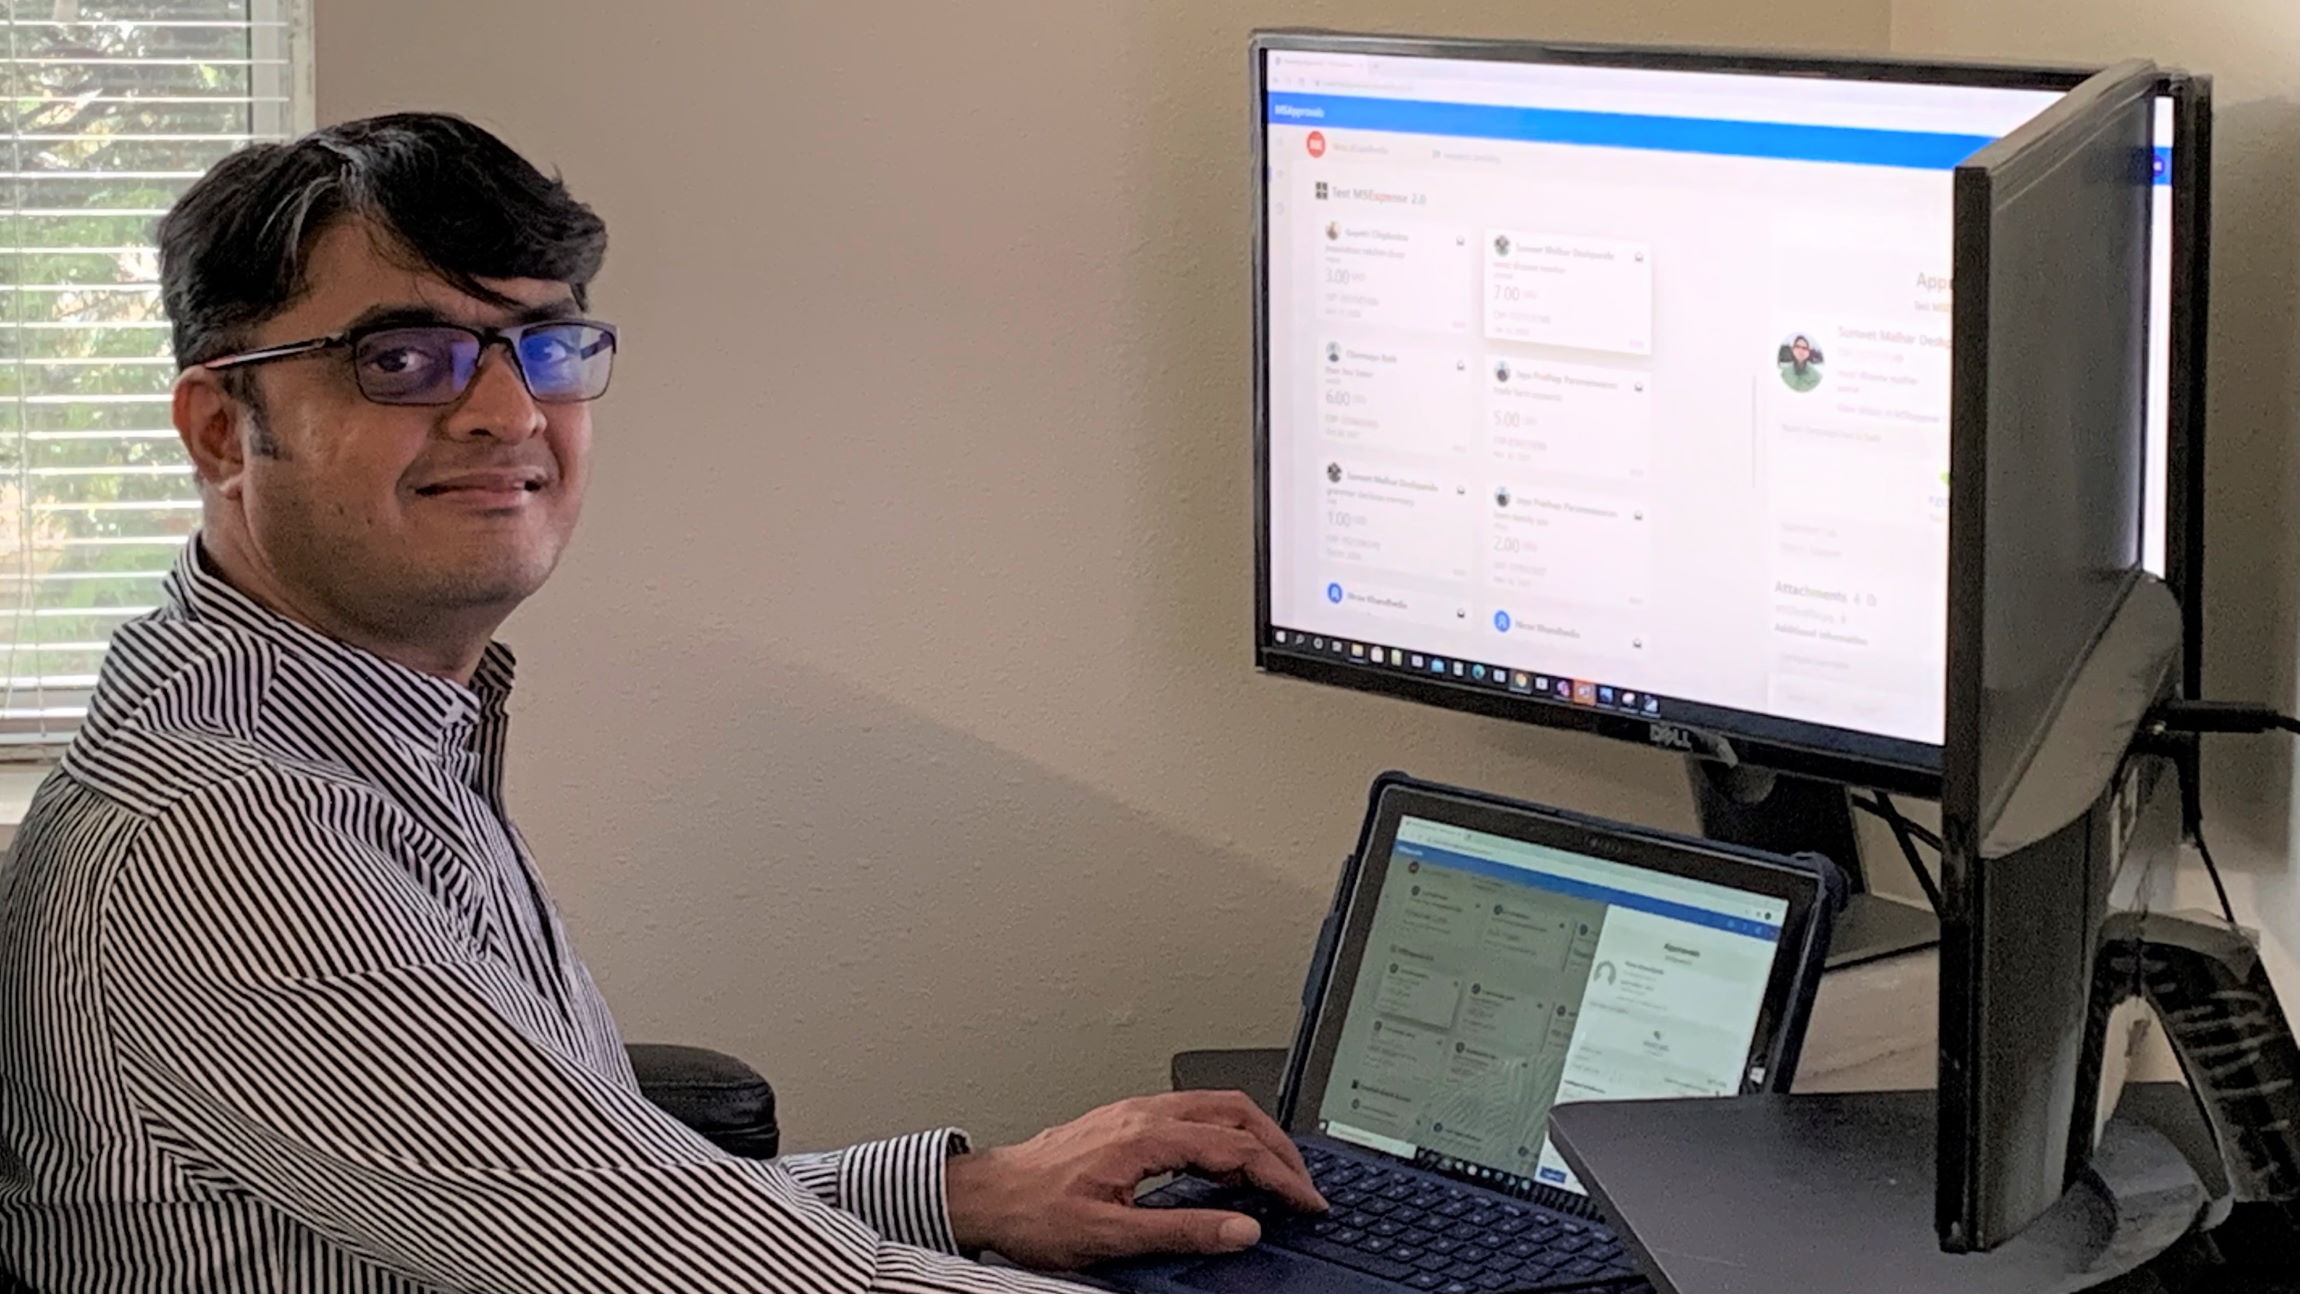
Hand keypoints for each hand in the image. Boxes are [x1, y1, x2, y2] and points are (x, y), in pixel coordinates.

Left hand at [943, 1090, 1326, 1269]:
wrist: (987, 1195)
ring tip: (1277, 1176)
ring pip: (1217, 1107)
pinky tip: (1229, 1167)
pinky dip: (1227, 1136)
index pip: (1237, 1148)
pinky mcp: (1127, 1121)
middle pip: (1237, 1113)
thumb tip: (1240, 1229)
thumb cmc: (1034, 1213)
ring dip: (1255, 1138)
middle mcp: (1145, 1115)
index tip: (1307, 1202)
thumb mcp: (1112, 1234)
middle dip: (1280, 1148)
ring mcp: (1136, 1113)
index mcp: (1146, 1137)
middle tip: (1304, 1186)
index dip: (1281, 1177)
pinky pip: (1194, 1115)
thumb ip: (1183, 1230)